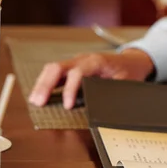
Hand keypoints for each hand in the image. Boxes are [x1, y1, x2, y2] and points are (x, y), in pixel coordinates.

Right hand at [28, 48, 154, 108]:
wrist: (131, 61)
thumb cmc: (128, 73)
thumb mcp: (124, 84)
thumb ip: (111, 93)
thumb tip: (100, 108)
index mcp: (96, 62)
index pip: (78, 73)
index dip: (71, 89)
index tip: (68, 106)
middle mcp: (83, 59)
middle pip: (58, 67)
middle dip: (46, 85)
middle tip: (38, 102)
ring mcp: (76, 62)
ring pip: (53, 68)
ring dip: (42, 84)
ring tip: (35, 100)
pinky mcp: (72, 67)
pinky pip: (55, 73)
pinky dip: (46, 83)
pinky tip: (40, 94)